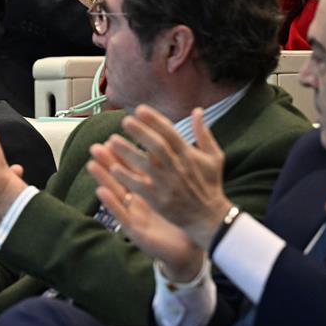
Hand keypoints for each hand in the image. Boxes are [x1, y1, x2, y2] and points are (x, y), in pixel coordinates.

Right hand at [87, 148, 205, 281]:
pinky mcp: (136, 230)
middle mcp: (139, 200)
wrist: (197, 243)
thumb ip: (176, 168)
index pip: (134, 168)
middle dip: (108, 162)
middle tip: (96, 146)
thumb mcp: (181, 190)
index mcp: (149, 189)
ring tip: (92, 164)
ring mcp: (136, 215)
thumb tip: (174, 146)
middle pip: (121, 178)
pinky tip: (101, 191)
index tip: (114, 138)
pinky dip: (111, 203)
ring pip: (117, 193)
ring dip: (103, 179)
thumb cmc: (187, 218)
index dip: (123, 154)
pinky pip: (122, 215)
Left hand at [92, 105, 232, 249]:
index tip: (140, 109)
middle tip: (125, 121)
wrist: (209, 217)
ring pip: (145, 166)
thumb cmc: (210, 184)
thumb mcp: (214, 157)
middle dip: (141, 132)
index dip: (155, 120)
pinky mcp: (159, 200)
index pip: (171, 133)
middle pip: (157, 147)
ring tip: (112, 140)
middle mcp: (178, 168)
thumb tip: (197, 110)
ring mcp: (168, 184)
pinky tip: (113, 167)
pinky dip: (127, 177)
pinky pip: (140, 186)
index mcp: (189, 155)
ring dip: (128, 152)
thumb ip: (204, 133)